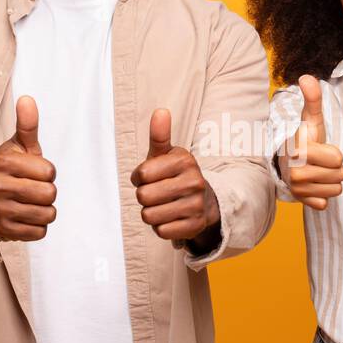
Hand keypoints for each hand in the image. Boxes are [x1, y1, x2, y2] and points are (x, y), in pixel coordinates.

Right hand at [0, 95, 56, 240]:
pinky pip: (40, 232)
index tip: (34, 172)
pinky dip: (38, 226)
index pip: (49, 172)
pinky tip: (25, 217)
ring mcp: (0, 211)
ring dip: (45, 210)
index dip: (48, 172)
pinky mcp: (5, 231)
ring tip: (29, 203)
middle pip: (50, 194)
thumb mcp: (18, 147)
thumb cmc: (11, 170)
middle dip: (47, 192)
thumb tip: (27, 99)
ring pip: (48, 214)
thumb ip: (27, 125)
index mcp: (4, 163)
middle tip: (32, 189)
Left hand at [130, 108, 219, 243]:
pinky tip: (171, 217)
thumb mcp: (167, 154)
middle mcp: (194, 182)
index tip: (149, 177)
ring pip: (149, 216)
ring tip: (163, 205)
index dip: (138, 178)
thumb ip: (160, 135)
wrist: (204, 201)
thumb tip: (160, 111)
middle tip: (156, 193)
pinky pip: (160, 231)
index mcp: (185, 160)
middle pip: (143, 197)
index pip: (141, 175)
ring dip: (151, 213)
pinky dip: (161, 227)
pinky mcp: (194, 226)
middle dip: (144, 197)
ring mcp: (196, 205)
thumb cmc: (175, 175)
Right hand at [277, 74, 342, 210]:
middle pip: (340, 175)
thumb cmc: (305, 139)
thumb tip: (307, 77)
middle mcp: (296, 173)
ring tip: (318, 171)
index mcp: (300, 152)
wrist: (287, 161)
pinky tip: (313, 184)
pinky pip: (326, 203)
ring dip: (331, 180)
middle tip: (321, 161)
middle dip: (335, 167)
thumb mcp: (311, 118)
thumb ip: (312, 99)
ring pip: (336, 190)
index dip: (335, 153)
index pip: (338, 159)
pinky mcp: (301, 202)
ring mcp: (298, 190)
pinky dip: (322, 194)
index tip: (320, 148)